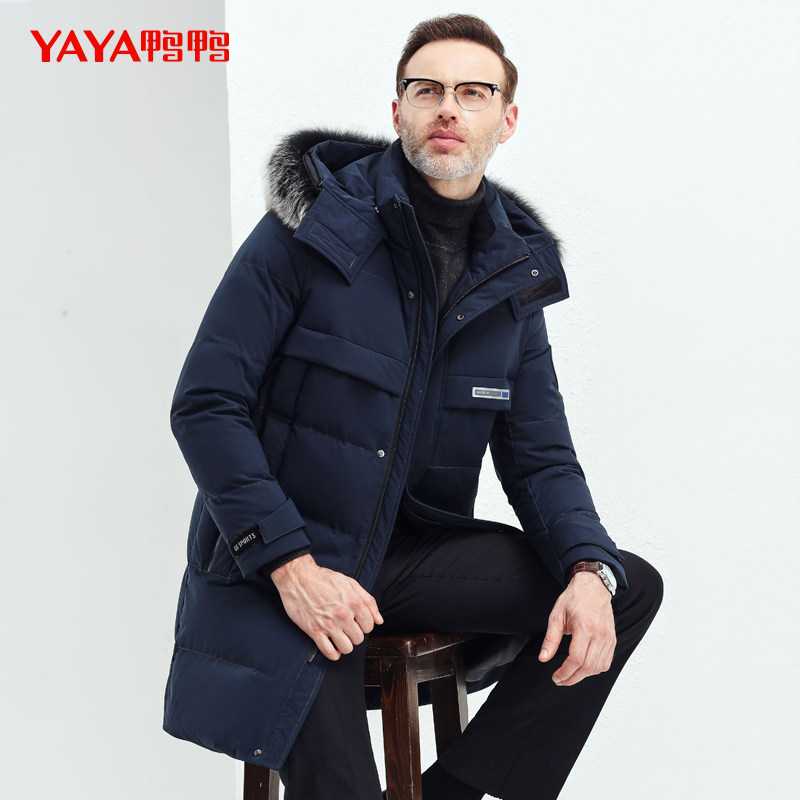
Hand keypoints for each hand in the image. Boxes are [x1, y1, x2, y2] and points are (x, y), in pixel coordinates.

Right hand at [270, 554, 382, 660]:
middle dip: (354, 634)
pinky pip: (330, 652)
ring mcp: (329, 624)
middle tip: (346, 627)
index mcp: (354, 602)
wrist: (299, 578)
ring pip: (347, 648)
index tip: (356, 622)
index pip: (369, 626)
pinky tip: (332, 645)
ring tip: (340, 636)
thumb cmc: (324, 579)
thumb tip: (379, 620)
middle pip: (358, 638)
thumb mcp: (350, 583)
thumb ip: (368, 601)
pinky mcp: (314, 631)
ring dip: (345, 644)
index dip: (364, 625)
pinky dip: (333, 653)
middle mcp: (343, 615)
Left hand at [538, 571, 615, 685]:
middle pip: (588, 667)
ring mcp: (608, 638)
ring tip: (570, 674)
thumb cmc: (574, 599)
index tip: (556, 677)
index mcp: (585, 627)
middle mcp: (599, 634)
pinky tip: (584, 668)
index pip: (576, 659)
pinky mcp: (612, 640)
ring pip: (598, 667)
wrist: (593, 587)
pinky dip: (595, 669)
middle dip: (572, 678)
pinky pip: (606, 662)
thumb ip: (551, 639)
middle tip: (561, 680)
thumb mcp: (557, 616)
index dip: (565, 672)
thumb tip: (543, 658)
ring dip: (583, 676)